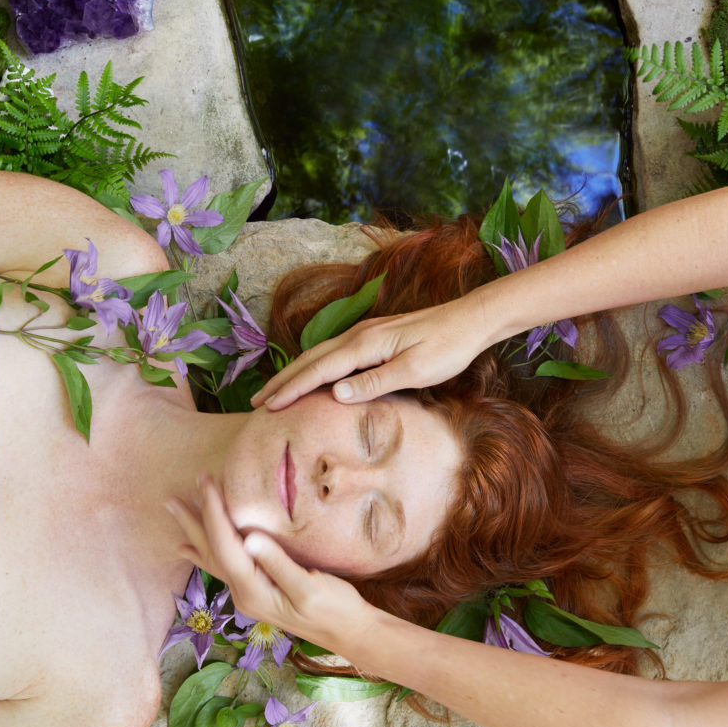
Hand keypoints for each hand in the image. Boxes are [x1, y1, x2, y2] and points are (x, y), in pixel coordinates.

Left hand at [168, 476, 376, 654]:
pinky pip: (222, 566)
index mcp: (253, 590)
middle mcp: (243, 593)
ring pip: (212, 557)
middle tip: (172, 497)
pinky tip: (189, 549)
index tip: (207, 483)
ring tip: (175, 513)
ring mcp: (248, 594)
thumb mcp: (309, 587)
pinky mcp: (257, 590)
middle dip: (193, 521)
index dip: (214, 513)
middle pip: (210, 551)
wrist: (348, 632)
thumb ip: (278, 564)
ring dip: (194, 533)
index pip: (225, 545)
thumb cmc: (334, 609)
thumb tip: (250, 539)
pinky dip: (203, 552)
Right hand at [250, 294, 486, 410]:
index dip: (291, 389)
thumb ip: (374, 382)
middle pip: (310, 360)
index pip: (318, 371)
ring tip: (275, 392)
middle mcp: (358, 336)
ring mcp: (365, 334)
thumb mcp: (414, 371)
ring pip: (319, 355)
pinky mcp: (373, 337)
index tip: (268, 406)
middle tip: (257, 403)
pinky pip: (333, 354)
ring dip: (295, 374)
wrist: (470, 320)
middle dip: (282, 381)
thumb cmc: (446, 348)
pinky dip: (313, 367)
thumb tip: (334, 394)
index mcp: (364, 345)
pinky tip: (312, 377)